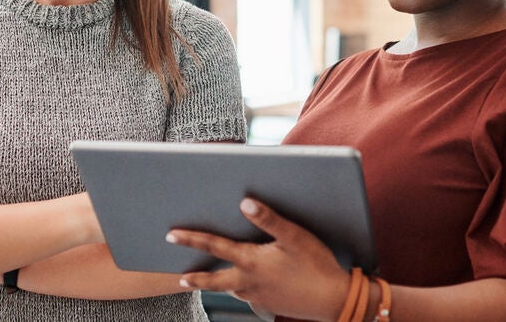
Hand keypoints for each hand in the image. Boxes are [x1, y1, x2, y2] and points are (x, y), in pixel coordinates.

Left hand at [167, 198, 348, 320]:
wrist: (334, 301)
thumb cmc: (316, 265)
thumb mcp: (294, 237)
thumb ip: (268, 219)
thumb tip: (244, 202)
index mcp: (251, 261)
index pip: (214, 246)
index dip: (191, 239)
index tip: (171, 236)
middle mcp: (249, 282)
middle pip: (213, 281)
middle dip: (195, 277)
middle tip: (179, 276)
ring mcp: (258, 296)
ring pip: (230, 290)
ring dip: (215, 284)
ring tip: (204, 281)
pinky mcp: (269, 304)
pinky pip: (246, 296)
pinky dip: (237, 289)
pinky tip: (242, 285)